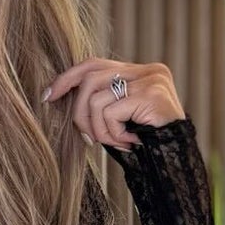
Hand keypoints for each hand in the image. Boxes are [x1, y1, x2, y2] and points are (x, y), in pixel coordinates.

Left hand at [43, 57, 185, 150]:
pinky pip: (110, 114)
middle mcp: (147, 69)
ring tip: (116, 142)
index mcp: (139, 70)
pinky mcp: (150, 94)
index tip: (48, 96)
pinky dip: (113, 133)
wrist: (176, 160)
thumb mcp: (120, 115)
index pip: (94, 64)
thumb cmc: (145, 141)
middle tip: (87, 138)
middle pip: (90, 80)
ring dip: (99, 129)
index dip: (67, 78)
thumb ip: (100, 99)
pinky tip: (130, 142)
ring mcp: (151, 79)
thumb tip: (58, 93)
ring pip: (96, 100)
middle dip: (79, 112)